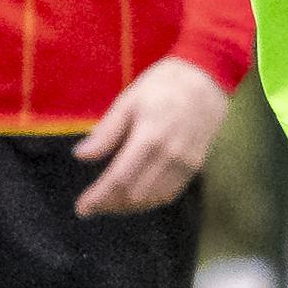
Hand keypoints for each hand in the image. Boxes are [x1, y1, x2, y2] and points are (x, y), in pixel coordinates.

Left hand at [73, 54, 230, 216]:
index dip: (99, 198)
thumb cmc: (163, 85)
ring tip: (109, 203)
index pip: (119, 179)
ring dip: (128, 206)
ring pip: (152, 199)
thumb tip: (81, 155)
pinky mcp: (194, 167)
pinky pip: (169, 194)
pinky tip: (135, 197)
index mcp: (149, 138)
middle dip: (110, 204)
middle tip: (92, 204)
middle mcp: (169, 156)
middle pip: (135, 195)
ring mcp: (185, 164)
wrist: (206, 80)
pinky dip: (148, 200)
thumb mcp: (128, 101)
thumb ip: (106, 132)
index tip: (82, 208)